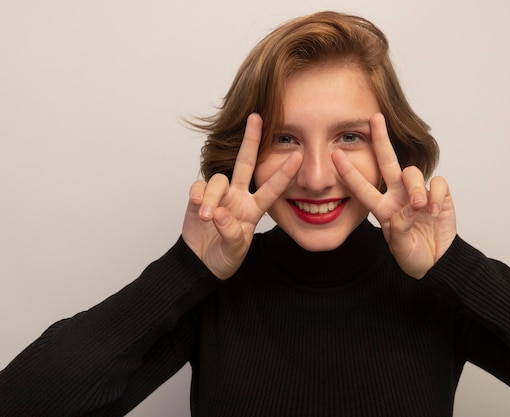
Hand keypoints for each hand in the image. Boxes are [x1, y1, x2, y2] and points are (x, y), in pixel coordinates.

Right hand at [182, 114, 302, 278]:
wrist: (201, 263)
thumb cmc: (224, 256)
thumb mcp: (234, 251)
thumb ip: (230, 233)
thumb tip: (219, 213)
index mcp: (254, 209)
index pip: (273, 188)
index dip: (285, 172)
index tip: (299, 155)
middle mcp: (238, 197)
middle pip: (246, 162)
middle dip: (251, 140)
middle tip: (256, 117)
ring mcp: (219, 196)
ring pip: (219, 181)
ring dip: (212, 196)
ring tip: (207, 217)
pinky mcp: (199, 197)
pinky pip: (200, 186)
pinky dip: (198, 195)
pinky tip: (197, 206)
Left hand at [332, 113, 456, 278]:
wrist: (437, 262)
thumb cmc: (413, 254)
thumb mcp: (401, 247)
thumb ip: (401, 229)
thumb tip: (408, 208)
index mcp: (383, 207)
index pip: (362, 187)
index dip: (349, 172)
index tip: (335, 155)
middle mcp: (398, 195)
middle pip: (387, 161)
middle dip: (381, 139)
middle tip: (375, 118)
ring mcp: (418, 193)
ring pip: (412, 172)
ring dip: (415, 187)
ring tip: (419, 207)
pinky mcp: (439, 195)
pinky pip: (437, 182)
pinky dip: (435, 194)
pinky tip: (434, 210)